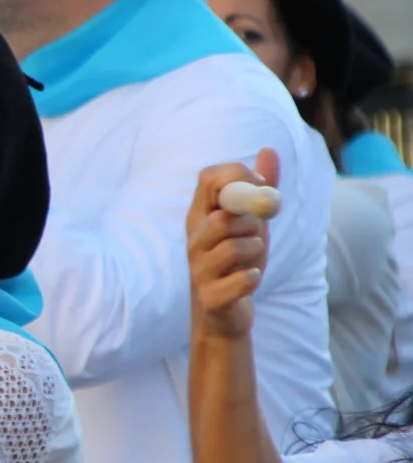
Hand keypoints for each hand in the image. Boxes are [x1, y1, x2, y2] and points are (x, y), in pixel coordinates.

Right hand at [186, 149, 279, 340]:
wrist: (225, 313)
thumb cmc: (237, 262)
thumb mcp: (251, 222)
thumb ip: (260, 188)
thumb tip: (269, 149)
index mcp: (200, 215)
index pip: (209, 178)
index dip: (238, 177)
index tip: (260, 191)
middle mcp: (194, 239)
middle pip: (224, 216)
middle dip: (253, 223)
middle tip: (257, 234)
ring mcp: (199, 268)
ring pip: (235, 247)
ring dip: (256, 252)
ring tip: (253, 260)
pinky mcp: (210, 296)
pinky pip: (242, 280)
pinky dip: (253, 278)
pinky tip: (251, 279)